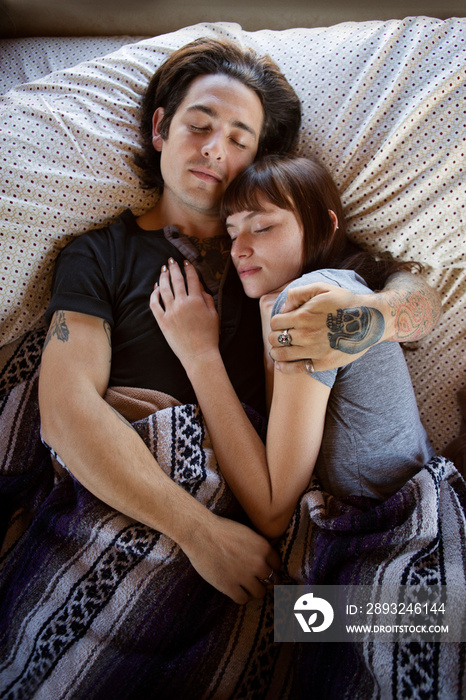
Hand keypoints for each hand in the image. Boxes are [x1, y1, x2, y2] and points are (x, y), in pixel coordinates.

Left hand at [150, 259, 219, 367]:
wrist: (199, 354)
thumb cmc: (209, 336)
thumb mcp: (214, 315)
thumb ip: (207, 298)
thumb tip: (200, 287)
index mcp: (197, 301)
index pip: (192, 278)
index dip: (189, 268)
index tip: (186, 262)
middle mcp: (182, 304)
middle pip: (176, 280)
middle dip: (174, 268)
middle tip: (171, 261)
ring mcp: (170, 312)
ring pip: (164, 289)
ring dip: (163, 277)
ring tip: (163, 270)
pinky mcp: (162, 321)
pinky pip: (154, 304)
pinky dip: (154, 294)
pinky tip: (156, 288)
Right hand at [184, 512, 280, 604]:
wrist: (200, 533)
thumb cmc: (220, 529)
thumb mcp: (247, 533)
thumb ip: (258, 547)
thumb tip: (264, 560)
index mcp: (263, 547)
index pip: (277, 565)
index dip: (270, 568)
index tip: (263, 570)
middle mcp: (257, 563)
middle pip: (271, 581)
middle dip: (263, 580)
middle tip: (254, 579)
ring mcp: (244, 576)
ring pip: (259, 593)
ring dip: (253, 590)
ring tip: (244, 585)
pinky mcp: (229, 586)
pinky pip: (243, 599)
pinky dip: (240, 596)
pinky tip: (234, 589)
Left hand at [269, 283, 383, 372]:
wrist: (370, 320)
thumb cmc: (346, 302)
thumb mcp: (323, 288)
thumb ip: (298, 293)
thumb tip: (284, 308)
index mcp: (303, 316)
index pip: (275, 322)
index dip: (276, 322)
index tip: (282, 323)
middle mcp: (306, 335)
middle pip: (275, 339)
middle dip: (274, 336)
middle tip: (279, 336)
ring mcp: (314, 351)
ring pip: (281, 355)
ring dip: (276, 352)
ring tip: (278, 350)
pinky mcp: (322, 363)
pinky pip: (296, 369)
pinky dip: (284, 367)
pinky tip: (281, 364)